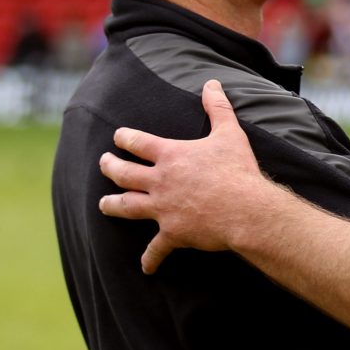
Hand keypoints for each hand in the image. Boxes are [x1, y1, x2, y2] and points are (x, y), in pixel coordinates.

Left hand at [99, 79, 265, 272]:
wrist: (246, 208)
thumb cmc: (238, 170)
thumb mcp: (229, 133)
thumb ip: (218, 107)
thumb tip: (212, 83)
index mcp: (171, 156)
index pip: (138, 143)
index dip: (125, 138)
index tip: (118, 137)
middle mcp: (160, 181)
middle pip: (123, 174)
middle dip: (110, 168)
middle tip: (104, 164)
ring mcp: (163, 209)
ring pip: (127, 207)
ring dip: (112, 205)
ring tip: (103, 204)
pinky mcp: (173, 233)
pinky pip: (156, 249)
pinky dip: (151, 259)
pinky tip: (146, 267)